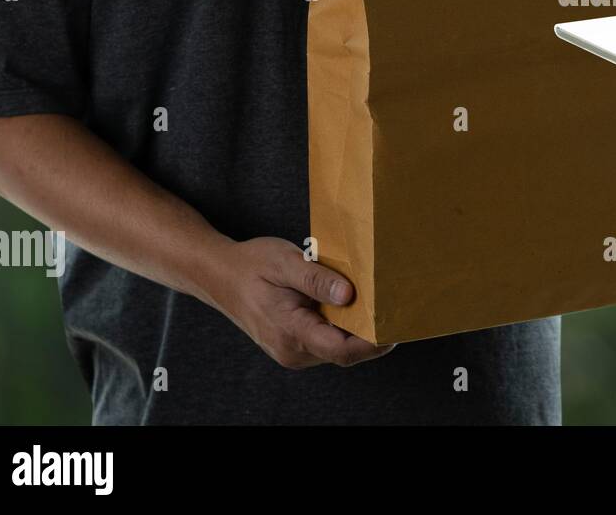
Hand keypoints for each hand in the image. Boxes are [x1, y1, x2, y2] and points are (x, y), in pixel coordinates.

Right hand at [205, 237, 394, 368]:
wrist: (219, 275)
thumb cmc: (252, 265)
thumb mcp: (286, 263)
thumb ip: (318, 280)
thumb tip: (349, 295)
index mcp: (291, 332)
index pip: (342, 350)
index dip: (374, 342)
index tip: (396, 325)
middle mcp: (292, 350)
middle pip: (344, 352)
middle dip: (370, 333)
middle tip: (392, 306)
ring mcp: (292, 351)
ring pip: (336, 348)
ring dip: (355, 329)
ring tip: (370, 300)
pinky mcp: (292, 346)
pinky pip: (325, 341)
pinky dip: (340, 326)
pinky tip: (347, 304)